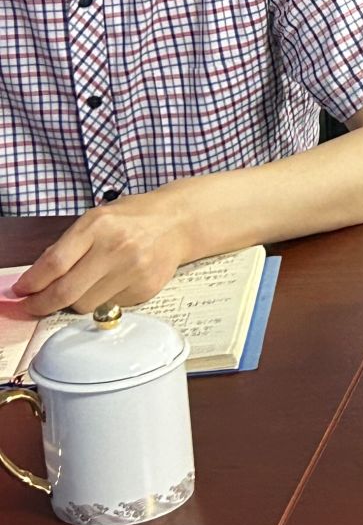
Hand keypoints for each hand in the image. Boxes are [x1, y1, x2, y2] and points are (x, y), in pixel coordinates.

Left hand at [10, 190, 193, 318]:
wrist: (179, 222)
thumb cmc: (133, 218)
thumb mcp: (96, 218)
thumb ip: (67, 246)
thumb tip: (37, 278)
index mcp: (99, 225)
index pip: (54, 264)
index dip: (31, 283)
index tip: (22, 291)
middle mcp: (117, 248)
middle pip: (66, 292)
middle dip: (41, 304)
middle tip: (33, 306)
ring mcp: (134, 270)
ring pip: (85, 305)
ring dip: (74, 302)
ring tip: (82, 287)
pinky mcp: (145, 288)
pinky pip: (109, 306)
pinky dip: (102, 300)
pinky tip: (111, 283)